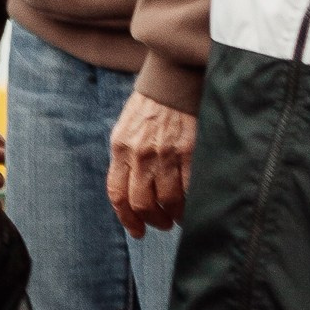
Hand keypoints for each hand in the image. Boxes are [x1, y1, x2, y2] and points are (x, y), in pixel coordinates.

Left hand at [107, 89, 195, 235]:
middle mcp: (140, 154)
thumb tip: (132, 191)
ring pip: (167, 200)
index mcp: (120, 148)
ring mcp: (166, 153)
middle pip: (142, 203)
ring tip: (177, 217)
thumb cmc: (150, 106)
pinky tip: (193, 208)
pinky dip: (191, 204)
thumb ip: (126, 158)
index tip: (137, 230)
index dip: (126, 218)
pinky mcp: (190, 151)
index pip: (117, 194)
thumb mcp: (126, 129)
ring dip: (173, 215)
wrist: (173, 78)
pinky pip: (190, 188)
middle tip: (160, 224)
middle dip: (151, 220)